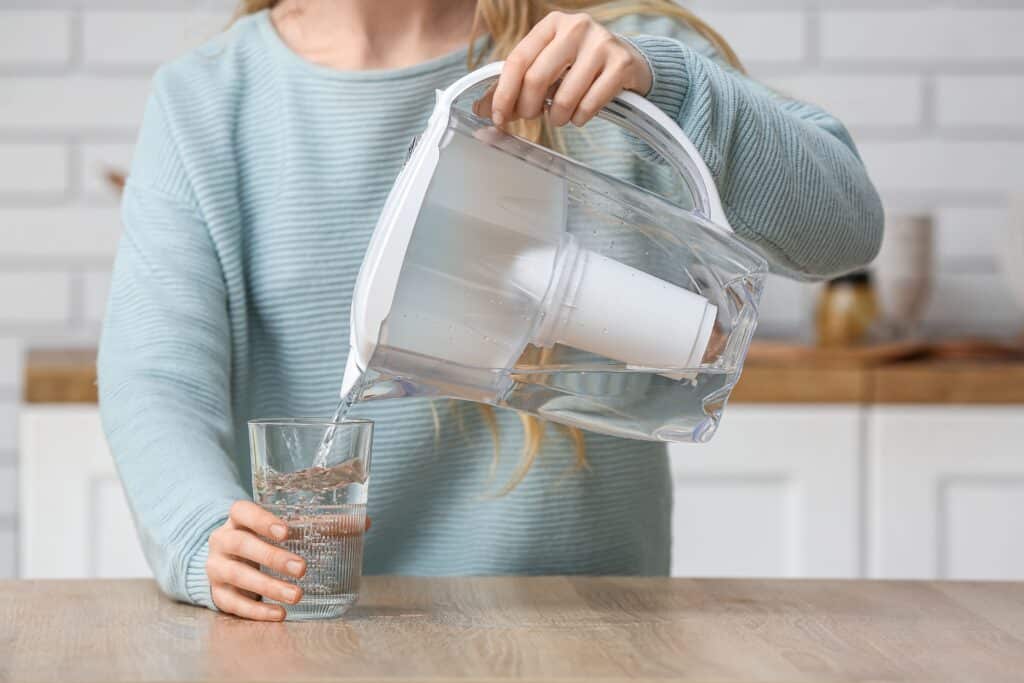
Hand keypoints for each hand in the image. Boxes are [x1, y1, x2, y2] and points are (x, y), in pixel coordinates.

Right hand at [207, 501, 305, 620]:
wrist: (226, 563)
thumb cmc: (260, 541)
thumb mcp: (277, 530)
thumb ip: (312, 525)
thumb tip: (358, 523)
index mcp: (237, 520)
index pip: (242, 511)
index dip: (262, 520)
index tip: (286, 532)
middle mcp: (221, 541)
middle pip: (241, 544)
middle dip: (272, 557)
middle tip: (302, 568)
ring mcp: (215, 568)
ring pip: (236, 575)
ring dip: (268, 587)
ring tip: (296, 595)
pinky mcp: (217, 593)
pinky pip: (233, 603)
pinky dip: (257, 611)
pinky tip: (280, 612)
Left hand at [474, 11, 651, 127]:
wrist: (627, 62)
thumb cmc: (578, 66)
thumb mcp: (547, 66)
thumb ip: (515, 85)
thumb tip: (482, 109)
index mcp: (551, 24)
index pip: (518, 60)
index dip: (504, 93)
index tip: (498, 117)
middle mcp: (576, 27)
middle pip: (537, 78)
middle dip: (529, 108)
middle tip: (532, 117)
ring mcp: (601, 44)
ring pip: (565, 96)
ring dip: (557, 117)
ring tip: (560, 116)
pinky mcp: (621, 64)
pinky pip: (589, 104)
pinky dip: (580, 118)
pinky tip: (580, 114)